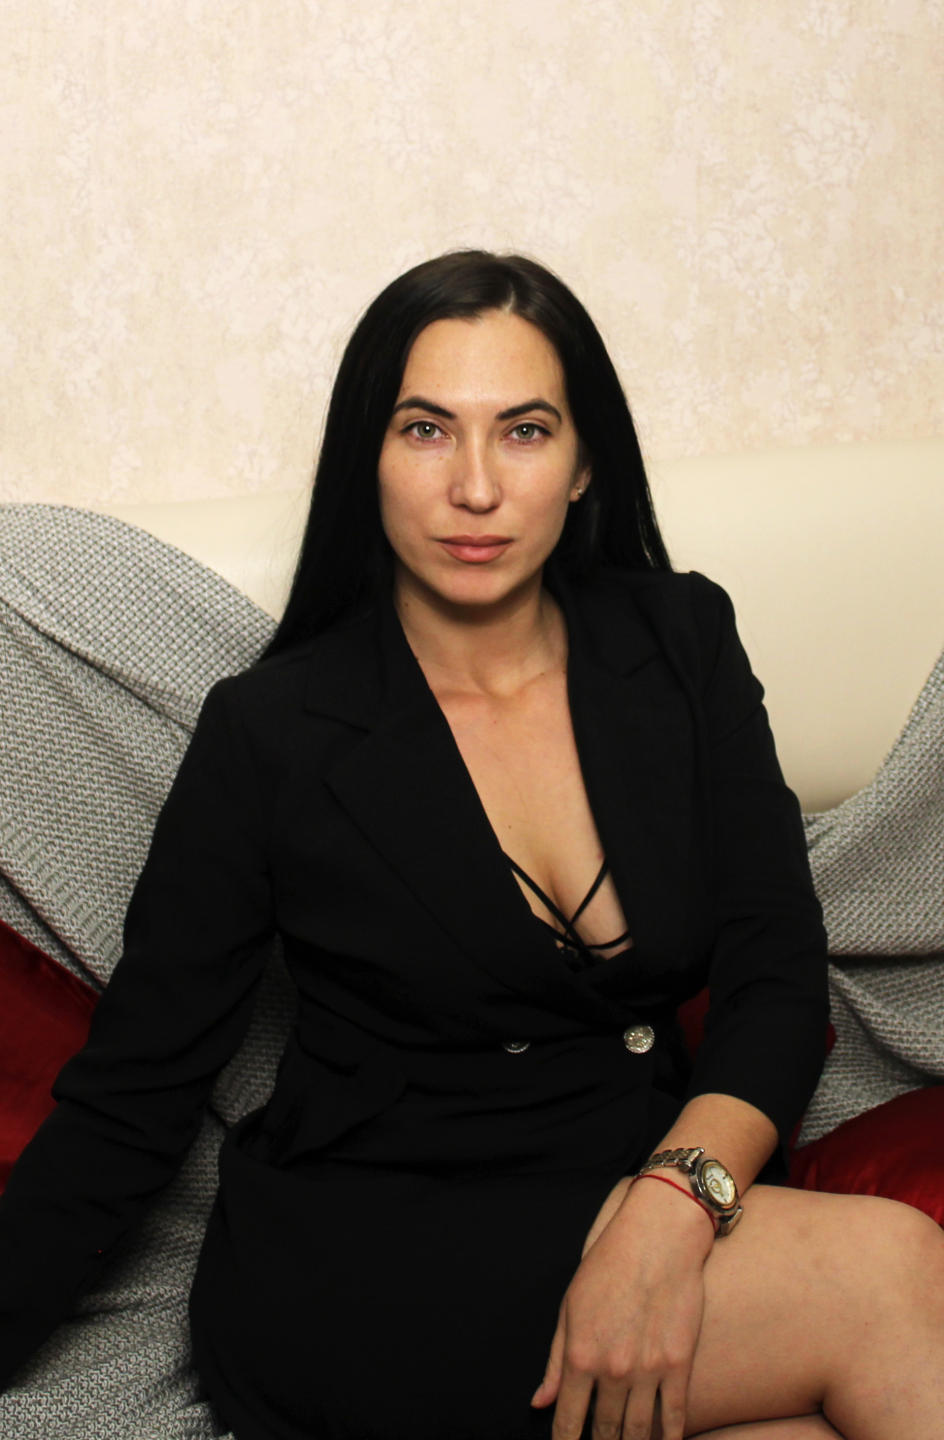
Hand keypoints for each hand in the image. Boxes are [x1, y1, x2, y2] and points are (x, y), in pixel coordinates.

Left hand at [530, 1176, 712, 1439]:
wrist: (657, 1238)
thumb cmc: (608, 1266)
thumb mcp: (570, 1307)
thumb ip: (556, 1361)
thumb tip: (540, 1402)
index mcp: (581, 1357)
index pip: (569, 1422)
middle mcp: (614, 1370)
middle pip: (606, 1432)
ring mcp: (649, 1370)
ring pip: (640, 1431)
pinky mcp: (679, 1364)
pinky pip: (675, 1416)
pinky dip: (669, 1437)